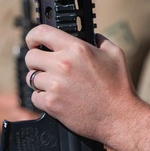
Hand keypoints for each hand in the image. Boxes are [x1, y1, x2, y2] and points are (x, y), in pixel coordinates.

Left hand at [24, 25, 141, 144]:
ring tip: (54, 85)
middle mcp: (63, 64)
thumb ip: (99, 40)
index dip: (33, 36)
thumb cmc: (119, 87)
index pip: (41, 33)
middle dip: (35, 61)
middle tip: (44, 67)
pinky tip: (56, 98)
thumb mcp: (114, 54)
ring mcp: (55, 85)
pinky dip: (42, 98)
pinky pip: (34, 97)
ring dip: (39, 81)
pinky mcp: (51, 103)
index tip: (33, 42)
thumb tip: (91, 35)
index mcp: (76, 49)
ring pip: (31, 78)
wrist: (119, 117)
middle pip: (30, 57)